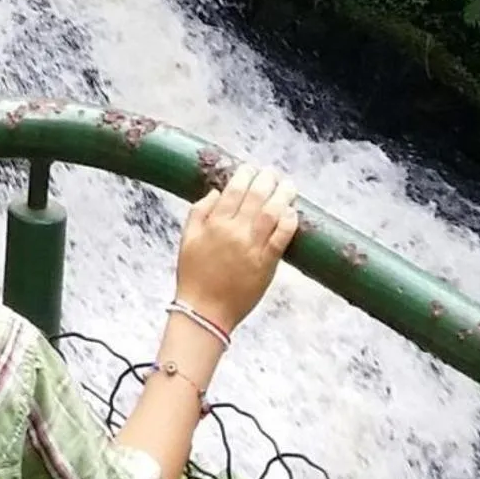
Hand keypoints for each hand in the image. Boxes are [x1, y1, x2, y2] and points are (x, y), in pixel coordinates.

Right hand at [174, 164, 298, 332]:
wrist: (204, 310)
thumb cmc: (193, 275)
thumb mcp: (186, 240)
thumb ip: (198, 213)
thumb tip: (215, 192)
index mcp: (213, 224)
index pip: (233, 191)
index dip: (244, 175)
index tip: (250, 168)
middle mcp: (234, 232)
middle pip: (256, 197)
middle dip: (267, 180)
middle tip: (273, 173)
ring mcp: (252, 247)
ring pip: (272, 213)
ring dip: (283, 196)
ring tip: (289, 186)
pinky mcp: (266, 264)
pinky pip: (281, 238)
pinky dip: (289, 223)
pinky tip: (293, 213)